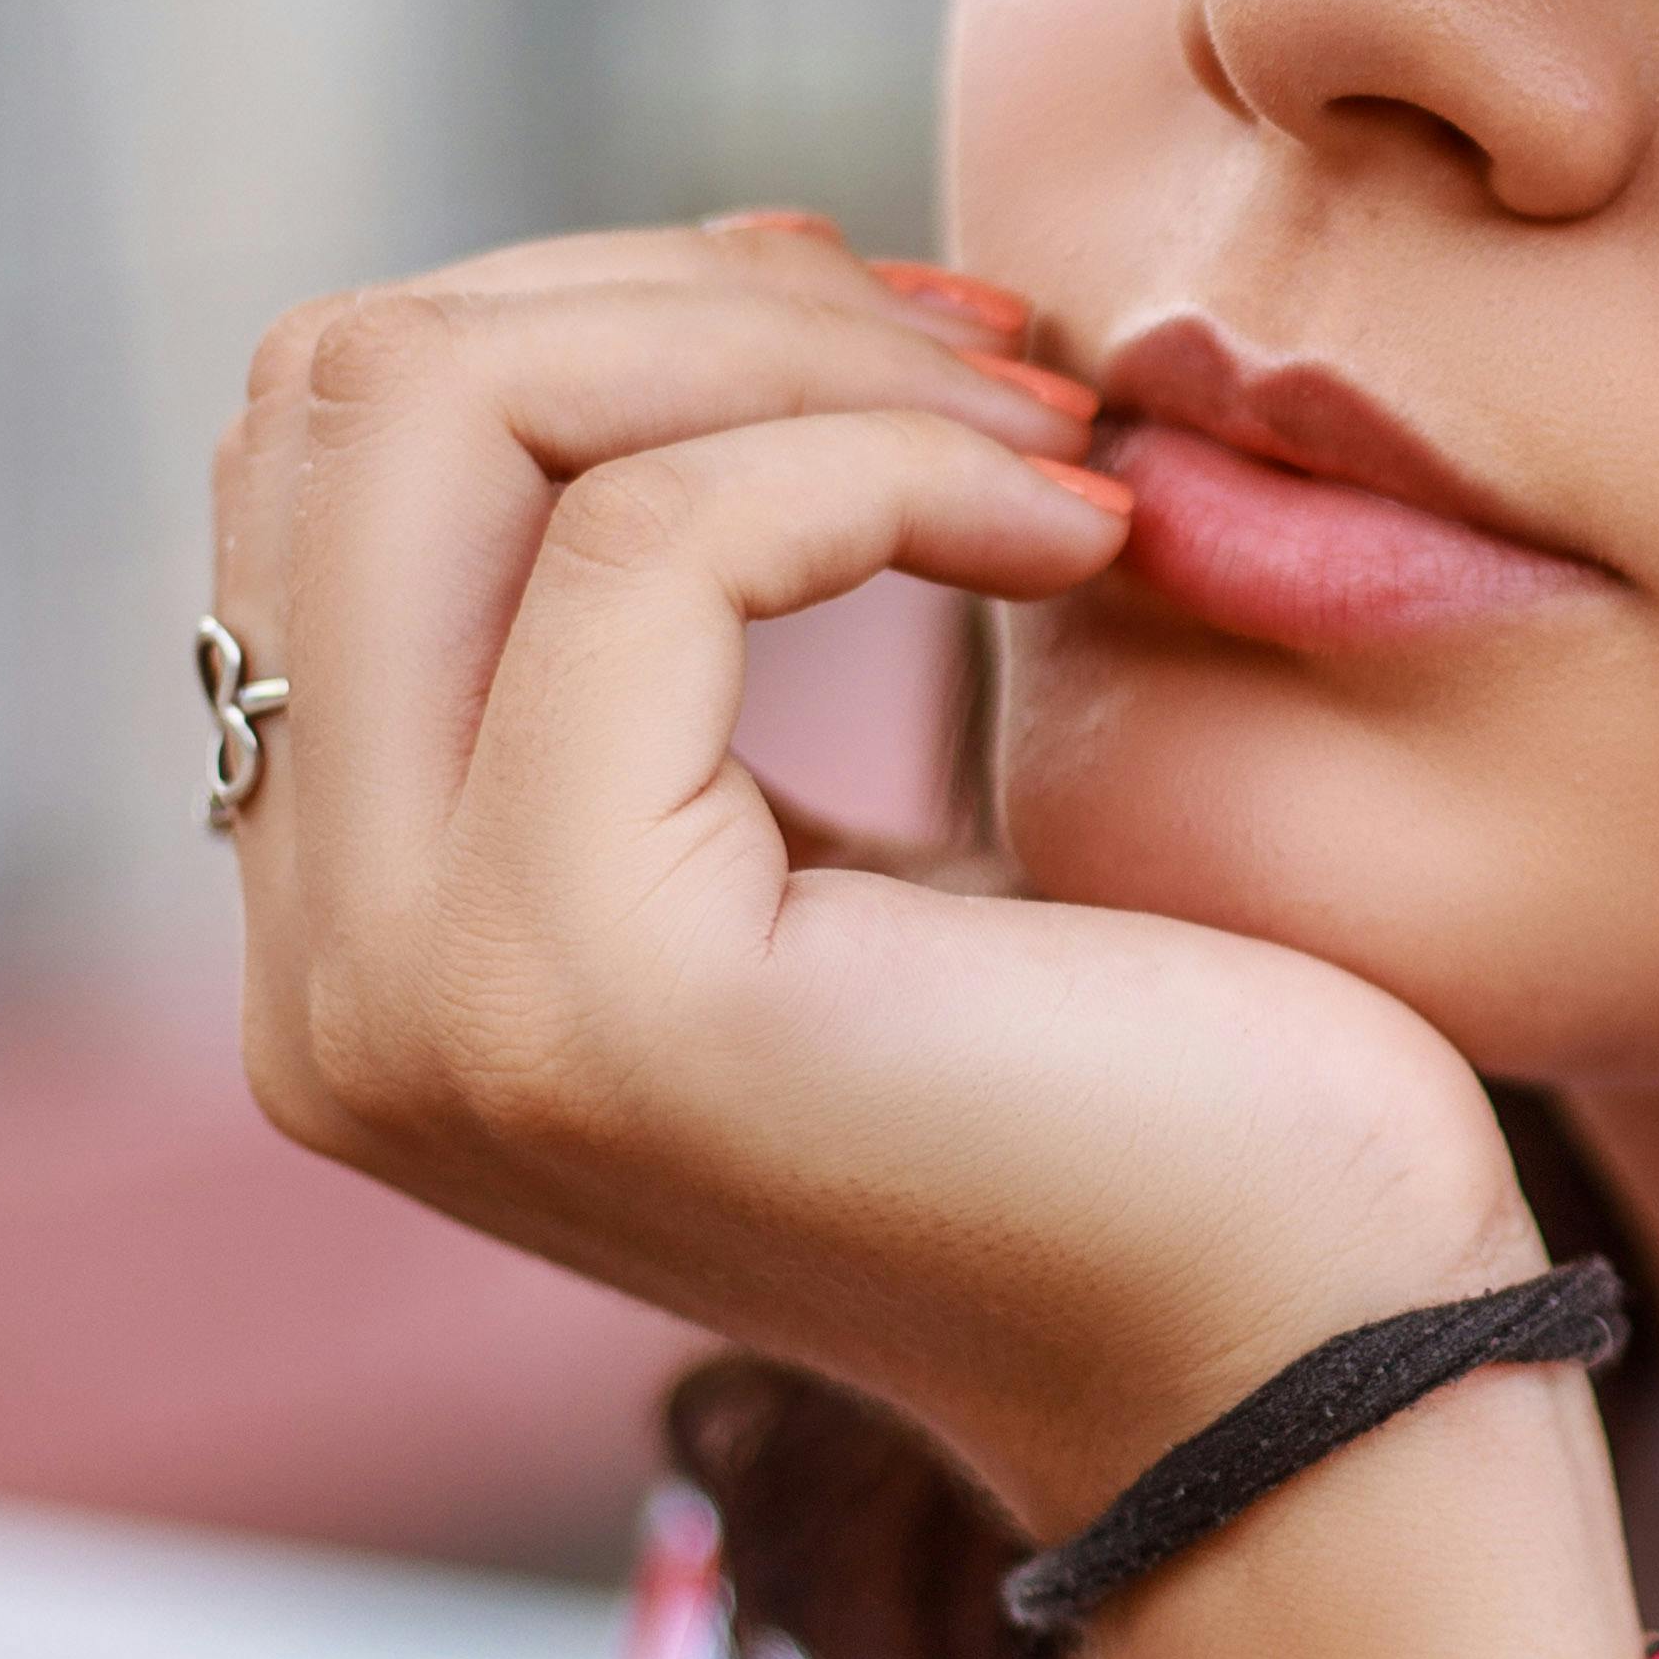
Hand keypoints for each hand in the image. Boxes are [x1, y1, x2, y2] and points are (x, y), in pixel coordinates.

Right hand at [211, 214, 1533, 1524]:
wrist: (1325, 1368)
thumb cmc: (1166, 1079)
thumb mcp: (856, 807)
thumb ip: (678, 621)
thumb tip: (676, 290)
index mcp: (375, 922)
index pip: (340, 448)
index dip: (626, 305)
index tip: (932, 338)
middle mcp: (333, 976)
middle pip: (345, 392)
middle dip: (689, 291)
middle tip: (996, 356)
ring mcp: (416, 997)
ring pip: (446, 423)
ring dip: (798, 352)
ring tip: (1054, 442)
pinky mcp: (580, 991)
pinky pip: (651, 548)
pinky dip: (886, 464)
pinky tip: (1079, 531)